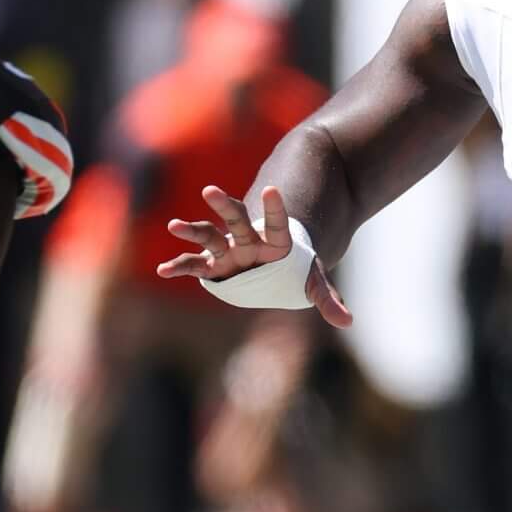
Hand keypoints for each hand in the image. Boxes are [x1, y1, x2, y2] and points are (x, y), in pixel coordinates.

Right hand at [157, 184, 353, 327]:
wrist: (275, 262)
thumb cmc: (294, 268)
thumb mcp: (312, 280)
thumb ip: (325, 297)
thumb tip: (348, 321)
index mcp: (275, 240)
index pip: (277, 222)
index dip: (276, 208)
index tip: (272, 190)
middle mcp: (249, 240)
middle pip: (237, 219)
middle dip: (224, 206)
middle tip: (209, 190)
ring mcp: (229, 250)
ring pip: (210, 236)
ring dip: (193, 231)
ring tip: (174, 225)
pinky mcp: (215, 265)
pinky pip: (194, 264)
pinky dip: (180, 267)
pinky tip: (163, 271)